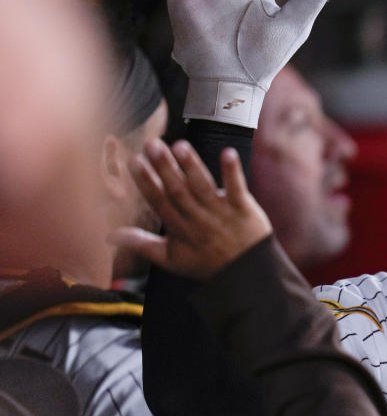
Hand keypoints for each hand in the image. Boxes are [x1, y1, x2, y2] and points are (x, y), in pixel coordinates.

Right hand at [110, 138, 271, 278]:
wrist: (247, 272)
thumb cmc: (206, 263)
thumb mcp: (171, 259)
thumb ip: (142, 244)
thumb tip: (110, 236)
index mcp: (179, 229)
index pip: (159, 201)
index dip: (146, 182)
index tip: (135, 161)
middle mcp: (199, 219)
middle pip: (179, 190)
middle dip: (165, 167)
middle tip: (152, 144)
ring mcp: (222, 212)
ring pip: (203, 186)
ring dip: (192, 166)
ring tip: (180, 146)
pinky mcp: (243, 208)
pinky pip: (237, 187)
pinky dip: (232, 171)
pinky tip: (228, 152)